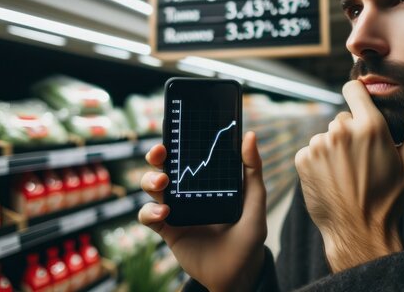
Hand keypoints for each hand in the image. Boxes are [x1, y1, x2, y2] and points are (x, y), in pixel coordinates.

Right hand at [138, 132, 266, 291]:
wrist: (237, 273)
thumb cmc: (249, 236)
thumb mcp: (255, 201)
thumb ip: (253, 170)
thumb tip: (249, 135)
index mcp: (209, 179)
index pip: (190, 154)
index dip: (179, 140)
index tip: (175, 129)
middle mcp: (190, 191)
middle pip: (165, 166)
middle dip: (156, 156)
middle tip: (160, 152)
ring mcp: (177, 209)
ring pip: (152, 187)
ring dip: (150, 180)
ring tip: (163, 184)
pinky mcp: (167, 229)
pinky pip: (148, 216)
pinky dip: (150, 211)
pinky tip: (164, 213)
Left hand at [295, 81, 403, 272]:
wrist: (359, 232)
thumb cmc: (389, 198)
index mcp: (370, 127)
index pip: (353, 89)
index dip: (357, 96)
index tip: (361, 107)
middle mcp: (341, 131)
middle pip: (342, 118)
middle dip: (351, 133)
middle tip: (362, 160)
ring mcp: (319, 145)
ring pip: (327, 135)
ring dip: (334, 148)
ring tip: (348, 173)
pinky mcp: (302, 159)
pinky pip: (311, 150)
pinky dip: (318, 161)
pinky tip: (333, 178)